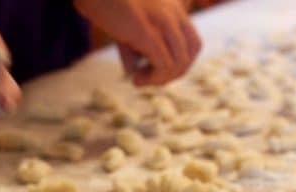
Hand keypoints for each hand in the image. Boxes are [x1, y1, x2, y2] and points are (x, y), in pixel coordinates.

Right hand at [74, 0, 201, 85]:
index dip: (181, 62)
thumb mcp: (125, 24)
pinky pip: (164, 64)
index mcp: (172, 5)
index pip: (194, 43)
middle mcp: (172, 11)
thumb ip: (133, 45)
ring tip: (139, 79)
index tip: (158, 68)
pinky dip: (153, 78)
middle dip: (174, 73)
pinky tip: (135, 78)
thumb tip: (131, 70)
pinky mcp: (146, 31)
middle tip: (150, 78)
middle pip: (191, 53)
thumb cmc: (102, 2)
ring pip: (179, 62)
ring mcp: (162, 19)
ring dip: (161, 79)